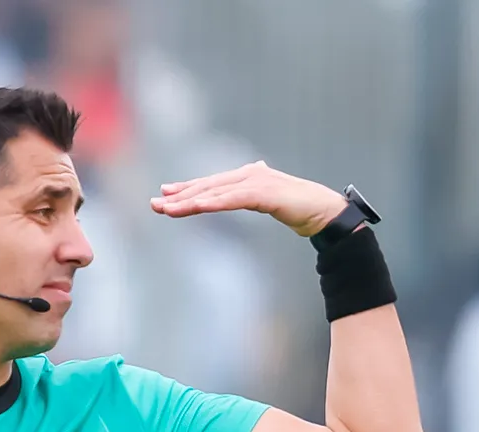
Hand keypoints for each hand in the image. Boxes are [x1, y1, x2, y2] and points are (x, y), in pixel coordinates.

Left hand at [149, 161, 347, 236]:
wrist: (323, 210)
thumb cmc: (297, 206)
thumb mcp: (268, 198)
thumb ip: (253, 191)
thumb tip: (249, 178)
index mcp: (248, 176)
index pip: (210, 183)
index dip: (186, 188)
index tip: (164, 194)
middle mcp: (249, 174)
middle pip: (207, 186)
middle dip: (180, 195)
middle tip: (155, 203)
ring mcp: (257, 181)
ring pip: (215, 193)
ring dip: (189, 202)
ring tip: (166, 209)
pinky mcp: (264, 193)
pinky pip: (232, 200)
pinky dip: (212, 203)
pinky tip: (196, 207)